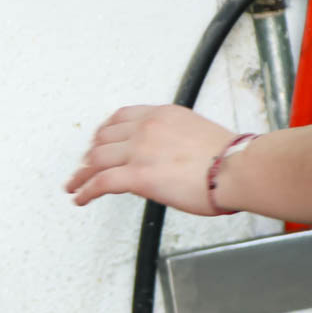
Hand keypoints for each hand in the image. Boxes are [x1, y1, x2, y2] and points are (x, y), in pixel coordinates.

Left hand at [64, 105, 234, 215]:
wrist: (237, 168)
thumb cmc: (229, 158)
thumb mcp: (196, 132)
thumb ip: (173, 138)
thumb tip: (166, 156)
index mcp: (161, 114)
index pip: (120, 118)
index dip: (103, 133)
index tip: (98, 142)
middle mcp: (146, 127)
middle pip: (103, 139)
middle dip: (90, 154)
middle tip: (84, 167)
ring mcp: (139, 150)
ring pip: (96, 160)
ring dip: (82, 174)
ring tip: (74, 185)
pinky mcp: (137, 175)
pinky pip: (100, 183)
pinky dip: (85, 191)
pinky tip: (80, 198)